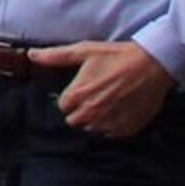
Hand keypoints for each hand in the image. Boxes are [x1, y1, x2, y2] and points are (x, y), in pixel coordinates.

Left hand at [30, 39, 175, 137]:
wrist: (153, 65)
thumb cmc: (116, 56)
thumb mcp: (84, 51)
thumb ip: (55, 56)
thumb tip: (31, 55)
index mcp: (77, 95)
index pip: (63, 107)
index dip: (70, 98)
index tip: (81, 90)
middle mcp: (91, 112)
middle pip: (75, 121)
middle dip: (80, 111)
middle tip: (93, 97)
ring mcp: (109, 122)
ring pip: (92, 129)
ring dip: (95, 120)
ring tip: (107, 103)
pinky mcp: (126, 129)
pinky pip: (111, 134)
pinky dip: (112, 125)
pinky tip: (119, 110)